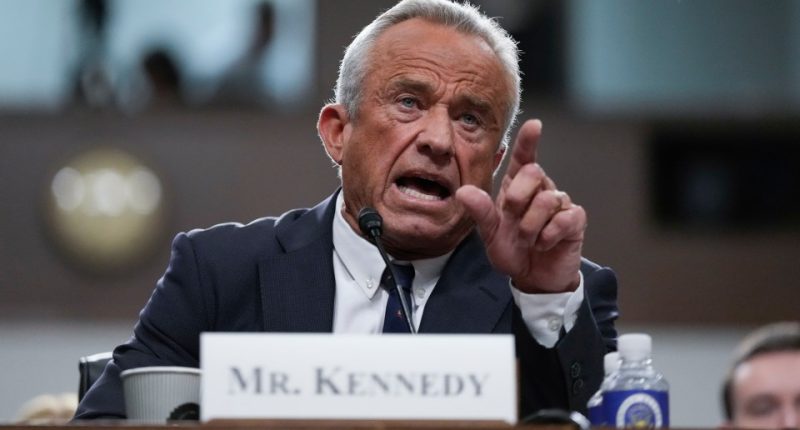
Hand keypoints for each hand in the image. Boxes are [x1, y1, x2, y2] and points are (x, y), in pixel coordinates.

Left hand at [456, 120, 585, 293]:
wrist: (533, 278)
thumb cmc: (513, 250)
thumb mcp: (491, 234)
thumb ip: (480, 212)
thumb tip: (463, 192)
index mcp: (517, 188)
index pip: (524, 158)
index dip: (528, 141)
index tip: (534, 125)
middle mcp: (540, 190)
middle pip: (534, 172)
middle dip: (518, 197)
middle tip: (512, 218)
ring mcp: (560, 204)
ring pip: (548, 198)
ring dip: (531, 225)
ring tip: (528, 240)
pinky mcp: (575, 220)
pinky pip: (564, 218)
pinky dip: (548, 235)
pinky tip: (543, 244)